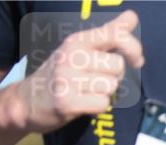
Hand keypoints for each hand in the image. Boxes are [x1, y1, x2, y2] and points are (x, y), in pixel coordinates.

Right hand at [15, 11, 142, 133]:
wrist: (27, 101)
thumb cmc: (63, 73)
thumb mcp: (81, 48)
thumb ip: (109, 34)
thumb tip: (132, 16)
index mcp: (76, 41)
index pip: (115, 35)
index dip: (133, 48)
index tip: (137, 60)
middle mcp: (71, 56)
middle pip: (118, 66)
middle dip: (113, 76)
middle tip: (95, 80)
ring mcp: (66, 79)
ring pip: (112, 86)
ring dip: (105, 93)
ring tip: (86, 91)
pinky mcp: (66, 102)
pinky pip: (103, 104)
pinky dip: (97, 107)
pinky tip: (83, 103)